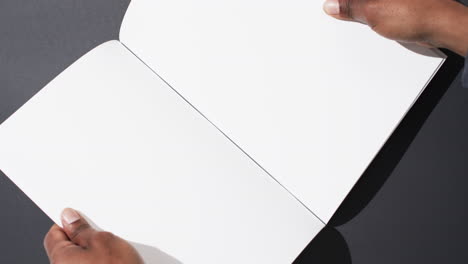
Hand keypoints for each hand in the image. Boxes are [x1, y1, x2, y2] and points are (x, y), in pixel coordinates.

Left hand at [44, 208, 143, 263]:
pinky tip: (115, 262)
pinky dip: (101, 262)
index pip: (54, 234)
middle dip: (85, 238)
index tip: (80, 217)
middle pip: (68, 248)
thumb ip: (82, 229)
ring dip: (95, 252)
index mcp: (60, 259)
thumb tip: (69, 218)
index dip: (68, 223)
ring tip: (114, 251)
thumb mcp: (104, 240)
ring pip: (81, 258)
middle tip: (104, 234)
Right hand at [323, 0, 467, 55]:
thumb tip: (332, 6)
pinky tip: (361, 22)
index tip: (326, 7)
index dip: (335, 2)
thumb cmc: (417, 14)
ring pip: (363, 3)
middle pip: (355, 0)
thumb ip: (350, 7)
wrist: (441, 26)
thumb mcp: (373, 12)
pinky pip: (371, 8)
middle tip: (333, 13)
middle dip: (343, 5)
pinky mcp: (393, 5)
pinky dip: (364, 15)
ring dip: (353, 10)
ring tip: (348, 18)